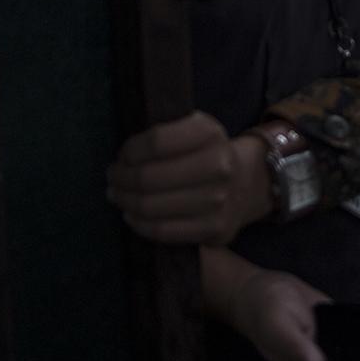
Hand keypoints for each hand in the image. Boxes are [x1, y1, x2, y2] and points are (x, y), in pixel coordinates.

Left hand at [106, 112, 272, 245]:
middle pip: (148, 177)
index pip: (156, 142)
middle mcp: (219, 165)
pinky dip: (138, 223)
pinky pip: (162, 230)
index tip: (123, 156)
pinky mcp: (214, 228)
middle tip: (113, 178)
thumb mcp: (192, 129)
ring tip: (118, 195)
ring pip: (151, 206)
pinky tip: (132, 214)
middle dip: (121, 178)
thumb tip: (122, 160)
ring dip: (125, 201)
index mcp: (210, 133)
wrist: (246, 183)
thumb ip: (162, 135)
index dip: (130, 151)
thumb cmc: (205, 153)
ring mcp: (219, 200)